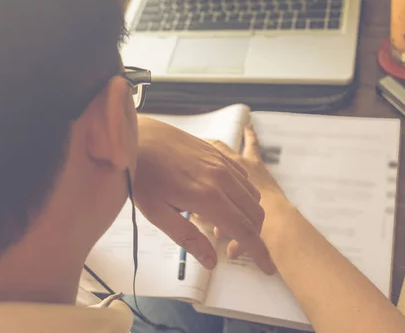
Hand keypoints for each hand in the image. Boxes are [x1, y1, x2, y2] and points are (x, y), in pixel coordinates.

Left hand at [133, 116, 274, 273]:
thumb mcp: (157, 213)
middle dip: (254, 235)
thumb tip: (212, 261)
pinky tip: (223, 201)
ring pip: (252, 194)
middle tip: (235, 247)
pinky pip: (243, 177)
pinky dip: (243, 195)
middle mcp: (221, 177)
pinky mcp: (218, 153)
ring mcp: (221, 162)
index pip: (243, 229)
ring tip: (223, 225)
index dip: (258, 251)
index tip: (268, 267)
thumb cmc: (142, 176)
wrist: (137, 136)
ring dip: (248, 215)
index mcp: (207, 196)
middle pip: (254, 213)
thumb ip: (187, 238)